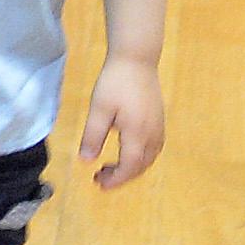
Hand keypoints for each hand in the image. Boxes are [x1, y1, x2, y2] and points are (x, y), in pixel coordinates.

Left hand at [78, 54, 164, 187]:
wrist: (137, 60)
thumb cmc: (115, 83)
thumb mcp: (98, 108)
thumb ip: (92, 135)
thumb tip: (85, 160)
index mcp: (138, 134)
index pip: (129, 167)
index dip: (115, 179)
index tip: (99, 184)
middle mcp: (153, 135)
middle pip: (140, 166)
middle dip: (121, 176)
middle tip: (99, 178)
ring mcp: (159, 129)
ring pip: (148, 159)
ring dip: (130, 168)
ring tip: (109, 167)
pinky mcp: (159, 122)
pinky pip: (152, 149)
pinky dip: (139, 158)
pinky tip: (124, 152)